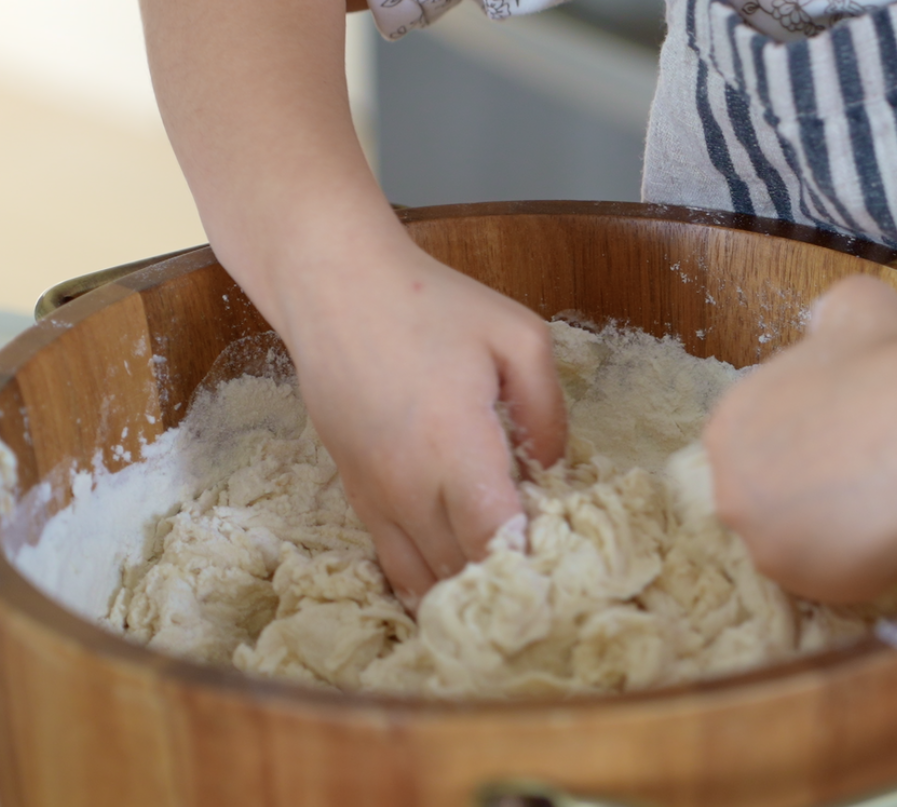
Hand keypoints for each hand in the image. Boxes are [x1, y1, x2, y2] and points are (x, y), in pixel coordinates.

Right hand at [276, 236, 566, 608]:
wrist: (335, 289)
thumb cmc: (432, 305)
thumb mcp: (519, 336)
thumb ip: (548, 409)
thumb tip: (553, 469)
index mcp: (456, 444)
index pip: (495, 536)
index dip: (529, 565)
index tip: (561, 576)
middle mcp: (410, 482)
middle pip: (460, 566)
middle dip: (503, 587)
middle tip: (543, 595)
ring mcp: (375, 492)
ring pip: (420, 574)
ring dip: (460, 592)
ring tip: (501, 606)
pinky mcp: (352, 489)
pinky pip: (387, 557)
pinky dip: (420, 581)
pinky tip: (448, 592)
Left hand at [703, 276, 896, 602]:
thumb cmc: (887, 359)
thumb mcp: (851, 306)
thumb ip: (826, 319)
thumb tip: (827, 324)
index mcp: (728, 424)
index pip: (757, 443)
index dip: (805, 441)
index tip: (845, 437)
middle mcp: (730, 491)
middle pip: (770, 498)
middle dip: (811, 491)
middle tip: (866, 475)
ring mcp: (766, 546)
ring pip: (800, 543)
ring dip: (834, 530)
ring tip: (886, 503)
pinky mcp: (812, 587)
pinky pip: (838, 578)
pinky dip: (866, 561)